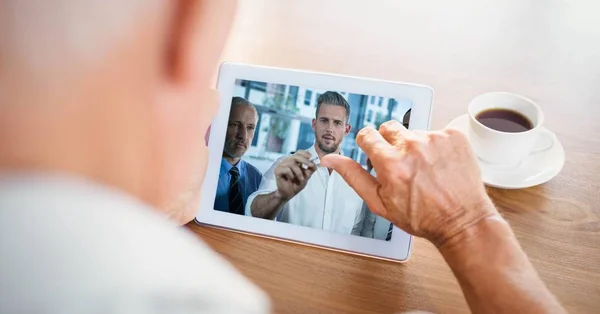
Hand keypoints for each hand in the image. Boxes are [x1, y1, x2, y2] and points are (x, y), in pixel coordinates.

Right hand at [274, 150, 316, 200]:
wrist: (289, 194)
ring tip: (301, 179)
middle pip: (295, 156)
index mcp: (294, 161)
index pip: (298, 152)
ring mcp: (281, 165)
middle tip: (310, 165)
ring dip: (298, 172)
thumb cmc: (296, 184)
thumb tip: (315, 164)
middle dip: (305, 160)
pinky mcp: (277, 170)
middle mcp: (287, 161)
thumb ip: (310, 169)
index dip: (304, 153)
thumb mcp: (306, 176)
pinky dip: (291, 174)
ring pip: (291, 163)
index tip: (311, 157)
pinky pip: (286, 169)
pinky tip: (291, 179)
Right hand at [321, 121, 497, 245]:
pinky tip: (440, 165)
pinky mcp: (454, 135)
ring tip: (425, 170)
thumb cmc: (422, 217)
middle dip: (390, 143)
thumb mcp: (379, 202)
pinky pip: (436, 132)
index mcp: (390, 162)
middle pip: (388, 128)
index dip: (369, 146)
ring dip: (415, 146)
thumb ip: (353, 176)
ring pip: (413, 132)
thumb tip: (330, 158)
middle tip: (401, 165)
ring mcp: (435, 138)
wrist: (462, 221)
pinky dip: (436, 146)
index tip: (376, 155)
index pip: (367, 134)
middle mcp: (412, 146)